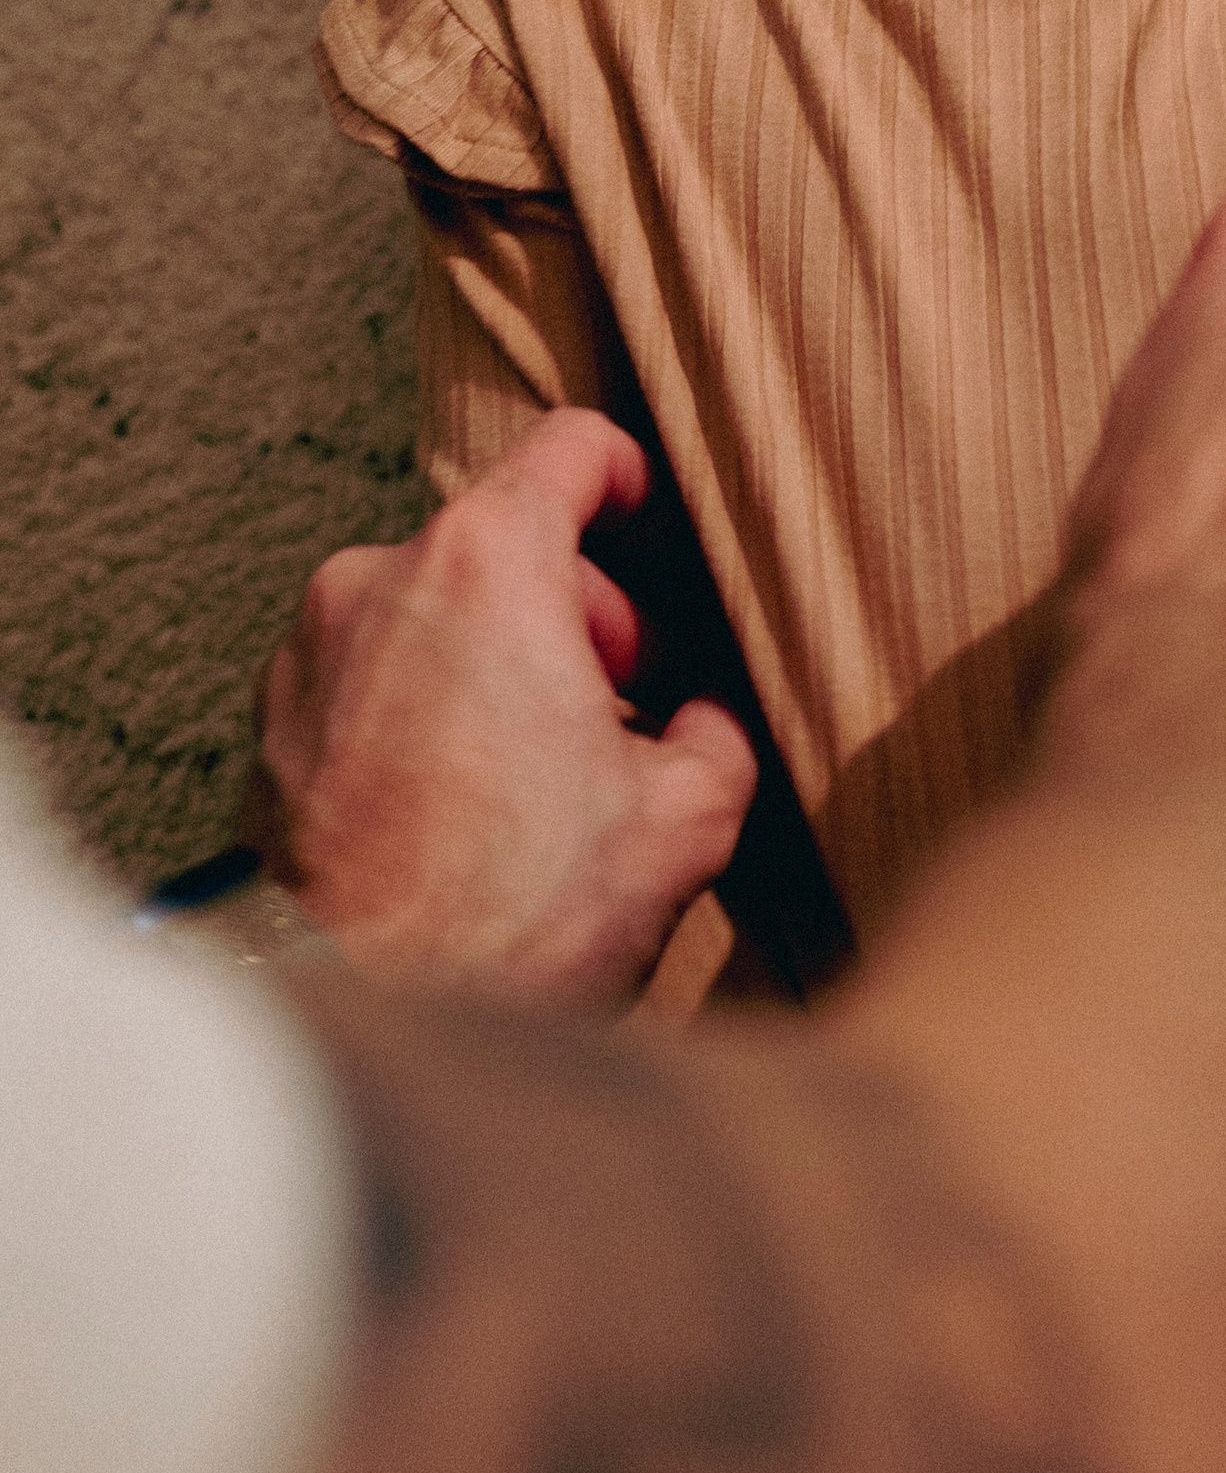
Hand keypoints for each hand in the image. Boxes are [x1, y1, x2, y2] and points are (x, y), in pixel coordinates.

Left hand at [249, 411, 757, 1003]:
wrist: (371, 1024)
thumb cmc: (518, 912)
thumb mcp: (687, 812)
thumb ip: (712, 733)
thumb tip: (697, 727)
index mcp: (487, 565)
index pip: (570, 447)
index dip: (629, 478)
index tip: (650, 525)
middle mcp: (378, 584)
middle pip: (502, 543)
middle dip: (572, 610)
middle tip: (618, 700)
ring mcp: (308, 659)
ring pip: (430, 617)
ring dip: (491, 665)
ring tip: (536, 771)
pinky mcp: (265, 736)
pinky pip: (367, 687)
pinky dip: (420, 719)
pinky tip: (461, 813)